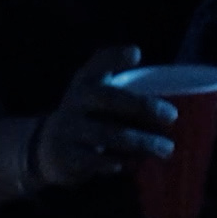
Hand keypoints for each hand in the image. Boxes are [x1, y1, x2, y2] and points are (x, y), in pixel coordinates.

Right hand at [0, 46, 175, 199]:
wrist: (44, 146)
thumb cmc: (86, 115)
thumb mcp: (95, 93)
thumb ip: (123, 86)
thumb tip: (164, 88)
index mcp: (86, 82)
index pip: (98, 63)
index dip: (115, 57)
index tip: (135, 54)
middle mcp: (76, 101)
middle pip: (109, 99)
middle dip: (142, 106)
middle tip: (172, 115)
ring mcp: (70, 129)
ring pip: (110, 134)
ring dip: (142, 142)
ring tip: (166, 148)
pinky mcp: (68, 157)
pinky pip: (98, 160)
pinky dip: (120, 162)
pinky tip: (135, 163)